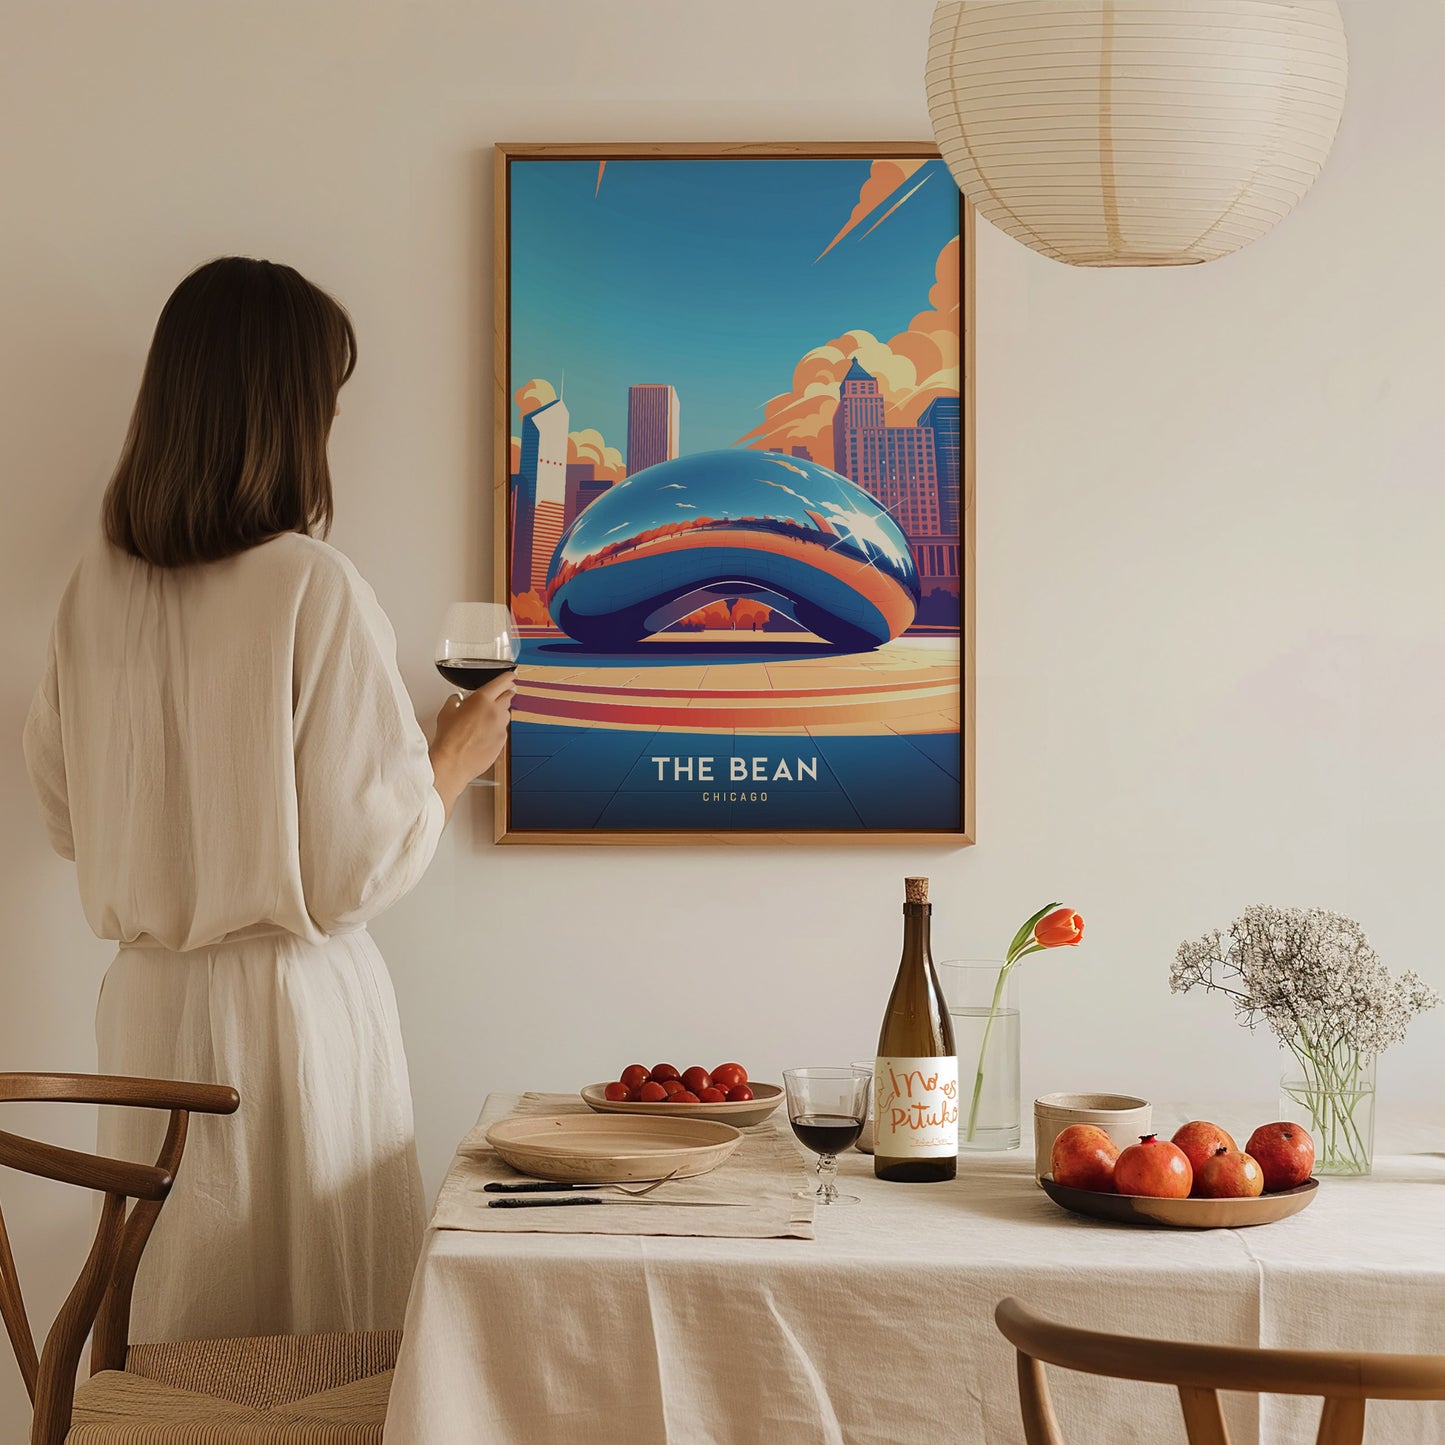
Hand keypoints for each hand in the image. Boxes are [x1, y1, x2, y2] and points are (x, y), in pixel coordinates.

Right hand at [430, 670, 516, 817]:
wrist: (453, 762)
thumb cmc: (448, 739)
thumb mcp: (446, 712)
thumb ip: (455, 701)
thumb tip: (457, 700)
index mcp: (482, 699)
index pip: (502, 682)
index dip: (508, 677)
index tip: (511, 676)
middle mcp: (495, 712)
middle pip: (508, 697)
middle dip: (505, 694)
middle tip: (499, 695)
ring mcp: (501, 728)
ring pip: (506, 715)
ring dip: (499, 713)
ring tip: (484, 720)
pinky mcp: (502, 742)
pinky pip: (502, 731)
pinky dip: (496, 730)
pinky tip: (483, 735)